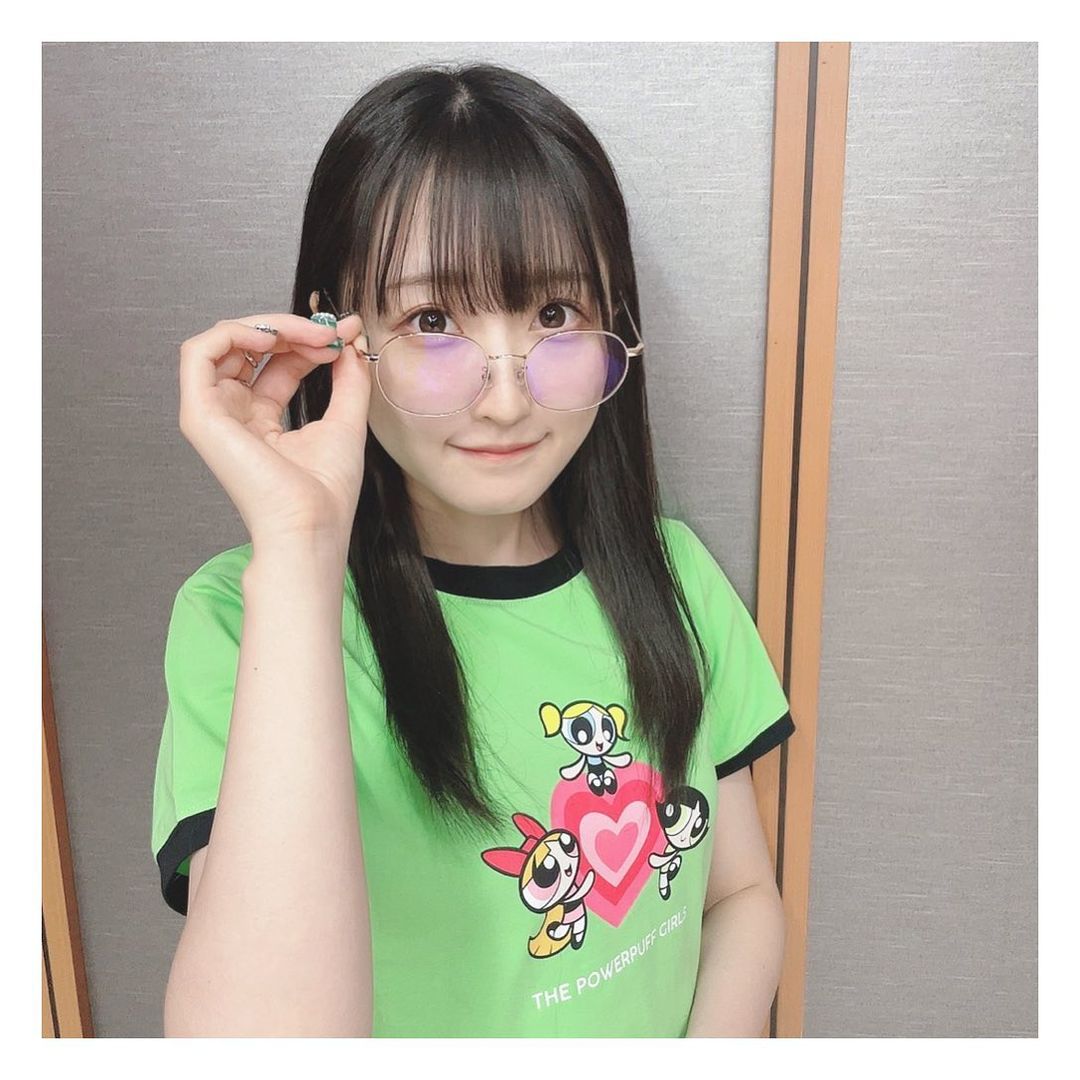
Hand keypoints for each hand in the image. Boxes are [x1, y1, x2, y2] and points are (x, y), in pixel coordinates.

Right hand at [177, 311, 369, 555]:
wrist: (311, 524)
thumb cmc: (326, 493)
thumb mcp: (347, 419)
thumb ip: (349, 377)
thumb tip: (351, 339)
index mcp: (263, 420)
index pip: (279, 362)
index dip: (309, 340)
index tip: (346, 335)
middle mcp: (235, 414)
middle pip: (251, 348)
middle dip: (293, 329)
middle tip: (330, 332)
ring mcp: (214, 414)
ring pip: (223, 342)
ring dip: (269, 326)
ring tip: (308, 334)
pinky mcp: (200, 414)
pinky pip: (197, 352)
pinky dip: (233, 333)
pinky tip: (270, 338)